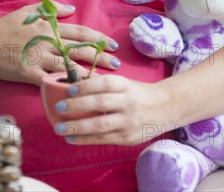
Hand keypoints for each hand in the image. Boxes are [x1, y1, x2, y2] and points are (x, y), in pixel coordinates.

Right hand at [0, 1, 119, 85]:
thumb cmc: (6, 25)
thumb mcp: (29, 10)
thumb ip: (52, 9)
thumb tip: (72, 9)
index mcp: (50, 27)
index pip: (80, 32)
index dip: (98, 38)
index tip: (112, 45)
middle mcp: (47, 42)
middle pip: (79, 50)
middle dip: (99, 57)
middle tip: (116, 64)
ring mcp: (38, 58)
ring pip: (68, 66)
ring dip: (86, 72)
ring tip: (103, 79)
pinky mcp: (28, 73)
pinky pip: (49, 80)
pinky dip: (63, 84)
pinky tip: (76, 90)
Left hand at [52, 74, 171, 144]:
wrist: (165, 108)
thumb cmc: (138, 93)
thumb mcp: (125, 84)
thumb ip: (104, 85)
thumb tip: (75, 84)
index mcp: (126, 85)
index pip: (104, 84)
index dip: (86, 86)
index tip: (69, 90)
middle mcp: (128, 102)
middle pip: (100, 103)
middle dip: (76, 106)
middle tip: (58, 107)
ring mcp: (128, 121)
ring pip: (100, 124)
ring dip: (77, 126)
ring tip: (59, 127)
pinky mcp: (127, 138)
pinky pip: (103, 139)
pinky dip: (85, 139)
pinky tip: (71, 138)